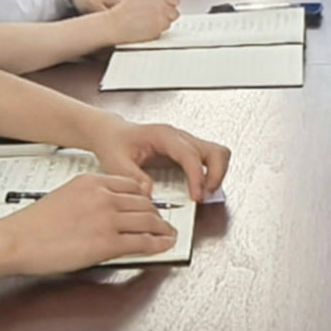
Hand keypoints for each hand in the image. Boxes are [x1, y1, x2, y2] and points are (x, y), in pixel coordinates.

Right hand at [0, 168, 174, 274]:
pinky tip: (163, 245)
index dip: (145, 197)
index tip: (150, 204)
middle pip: (144, 202)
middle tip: (163, 220)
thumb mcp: (65, 196)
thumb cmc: (33, 224)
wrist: (17, 240)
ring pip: (149, 220)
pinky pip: (143, 241)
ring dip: (163, 228)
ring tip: (168, 233)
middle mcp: (103, 196)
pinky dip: (158, 244)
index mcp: (91, 181)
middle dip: (158, 213)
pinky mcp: (108, 243)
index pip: (131, 185)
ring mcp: (108, 219)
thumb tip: (103, 209)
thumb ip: (88, 197)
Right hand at [94, 0, 182, 45]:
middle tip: (157, 18)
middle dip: (168, 16)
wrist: (115, 24)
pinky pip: (161, 32)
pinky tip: (145, 30)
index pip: (175, 0)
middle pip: (175, 13)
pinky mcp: (157, 32)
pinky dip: (156, 32)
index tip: (166, 7)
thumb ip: (153, 0)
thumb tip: (161, 2)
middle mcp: (161, 7)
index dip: (170, 5)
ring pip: (169, 24)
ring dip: (162, 24)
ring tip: (148, 24)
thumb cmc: (122, 12)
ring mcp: (160, 20)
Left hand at [104, 117, 229, 198]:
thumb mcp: (116, 163)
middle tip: (205, 195)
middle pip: (215, 151)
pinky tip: (198, 189)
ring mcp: (186, 143)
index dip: (197, 177)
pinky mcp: (187, 152)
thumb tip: (150, 193)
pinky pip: (209, 161)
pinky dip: (210, 176)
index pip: (191, 155)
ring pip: (217, 154)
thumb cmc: (115, 143)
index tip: (196, 196)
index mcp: (164, 136)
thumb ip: (133, 178)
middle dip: (216, 175)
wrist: (112, 134)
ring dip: (216, 175)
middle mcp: (180, 137)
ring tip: (204, 193)